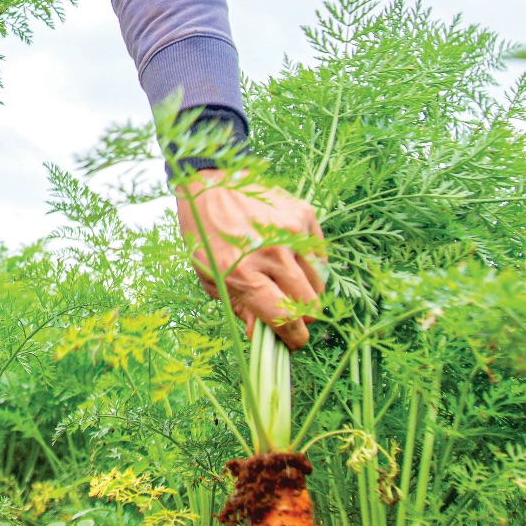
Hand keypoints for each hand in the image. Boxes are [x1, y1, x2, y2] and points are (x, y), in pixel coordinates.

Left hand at [175, 169, 326, 349]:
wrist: (211, 184)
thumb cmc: (206, 236)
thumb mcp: (211, 278)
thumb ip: (241, 308)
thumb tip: (264, 337)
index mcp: (242, 272)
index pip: (284, 318)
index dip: (293, 338)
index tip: (293, 341)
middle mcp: (272, 252)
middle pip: (310, 305)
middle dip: (303, 318)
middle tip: (289, 313)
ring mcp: (292, 232)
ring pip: (319, 282)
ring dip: (306, 290)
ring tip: (284, 280)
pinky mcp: (304, 214)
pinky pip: (319, 255)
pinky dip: (307, 263)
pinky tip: (287, 255)